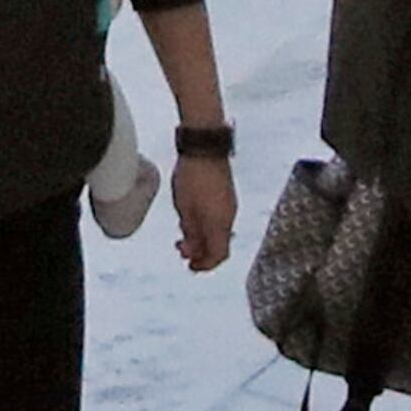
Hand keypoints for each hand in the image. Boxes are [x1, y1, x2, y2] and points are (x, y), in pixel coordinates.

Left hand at [170, 151, 236, 276]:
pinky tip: (190, 219)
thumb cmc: (193, 177)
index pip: (219, 255)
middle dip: (200, 252)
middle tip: (181, 249)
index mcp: (220, 223)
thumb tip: (192, 248)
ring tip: (182, 235)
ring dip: (201, 238)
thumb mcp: (185, 209)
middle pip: (219, 244)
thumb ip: (190, 232)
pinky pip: (218, 218)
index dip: (205, 265)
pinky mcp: (226, 194)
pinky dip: (206, 225)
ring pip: (218, 231)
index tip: (190, 266)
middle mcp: (229, 216)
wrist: (204, 144)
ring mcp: (229, 204)